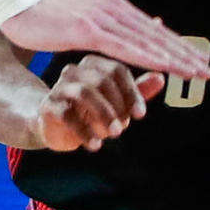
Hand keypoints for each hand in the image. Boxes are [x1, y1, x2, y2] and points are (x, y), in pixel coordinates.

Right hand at [2, 0, 209, 81]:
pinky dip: (149, 58)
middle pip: (157, 37)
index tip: (198, 63)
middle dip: (184, 55)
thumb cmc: (48, 19)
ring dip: (174, 59)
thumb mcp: (86, 22)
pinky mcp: (89, 30)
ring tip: (195, 73)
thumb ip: (110, 27)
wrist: (17, 6)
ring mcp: (104, 20)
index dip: (178, 48)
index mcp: (116, 9)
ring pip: (147, 43)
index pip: (154, 32)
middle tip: (207, 72)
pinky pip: (126, 48)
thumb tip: (125, 31)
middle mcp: (115, 11)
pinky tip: (164, 68)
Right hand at [34, 56, 162, 149]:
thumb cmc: (91, 111)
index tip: (140, 114)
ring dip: (103, 115)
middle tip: (124, 127)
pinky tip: (95, 145)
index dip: (131, 92)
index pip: (117, 70)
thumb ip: (138, 91)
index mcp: (93, 64)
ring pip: (84, 93)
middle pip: (102, 79)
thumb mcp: (117, 102)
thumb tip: (161, 77)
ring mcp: (59, 87)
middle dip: (117, 105)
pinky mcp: (49, 107)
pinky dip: (84, 131)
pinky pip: (67, 115)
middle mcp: (74, 70)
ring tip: (113, 134)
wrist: (56, 126)